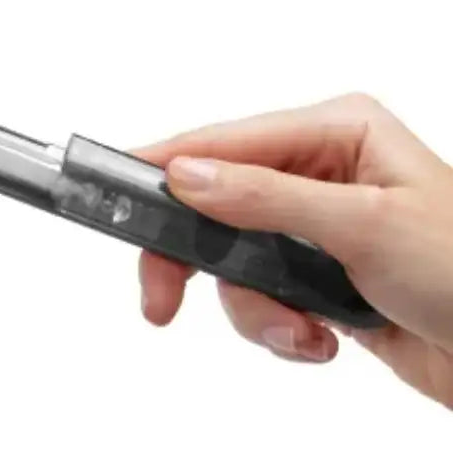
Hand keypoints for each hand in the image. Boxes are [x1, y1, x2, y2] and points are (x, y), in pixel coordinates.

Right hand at [135, 93, 452, 408]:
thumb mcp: (363, 225)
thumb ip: (264, 197)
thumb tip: (185, 176)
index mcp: (335, 133)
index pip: (224, 142)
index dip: (164, 169)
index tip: (113, 193)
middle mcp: (318, 173)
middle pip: (213, 207)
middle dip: (195, 262)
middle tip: (159, 301)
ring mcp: (314, 229)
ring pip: (232, 265)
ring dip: (256, 310)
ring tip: (300, 334)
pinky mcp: (317, 278)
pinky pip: (260, 300)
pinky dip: (279, 330)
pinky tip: (321, 342)